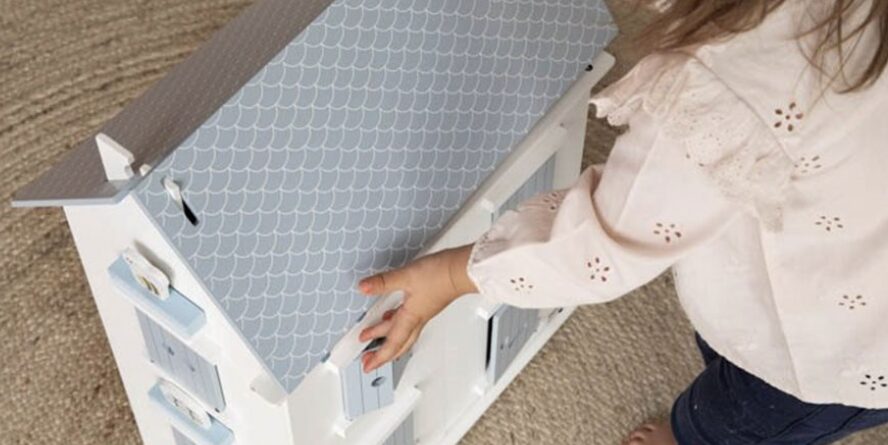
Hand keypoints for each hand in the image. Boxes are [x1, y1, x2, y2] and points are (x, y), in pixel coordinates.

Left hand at [357, 244, 476, 371]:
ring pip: (404, 332)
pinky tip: (393, 312)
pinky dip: (397, 321)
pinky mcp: (427, 303)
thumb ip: (383, 282)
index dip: (379, 357)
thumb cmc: (440, 276)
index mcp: (411, 318)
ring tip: (374, 334)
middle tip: (369, 359)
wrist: (462, 270)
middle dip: (383, 354)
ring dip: (388, 337)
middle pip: (399, 343)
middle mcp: (417, 318)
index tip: (368, 365)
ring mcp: (423, 312)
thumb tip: (364, 288)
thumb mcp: (406, 277)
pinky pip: (409, 320)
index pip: (392, 344)